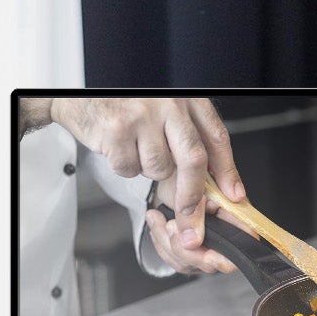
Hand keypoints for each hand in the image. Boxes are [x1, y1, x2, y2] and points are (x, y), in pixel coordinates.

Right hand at [49, 96, 238, 273]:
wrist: (82, 96)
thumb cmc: (127, 107)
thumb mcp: (167, 117)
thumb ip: (188, 147)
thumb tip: (210, 192)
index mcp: (187, 101)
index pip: (216, 139)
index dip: (228, 172)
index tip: (234, 197)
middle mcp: (169, 105)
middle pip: (194, 159)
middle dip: (194, 196)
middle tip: (190, 218)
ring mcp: (143, 116)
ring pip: (160, 168)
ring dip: (150, 172)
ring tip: (138, 150)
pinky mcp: (118, 129)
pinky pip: (131, 168)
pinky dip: (125, 167)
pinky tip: (120, 147)